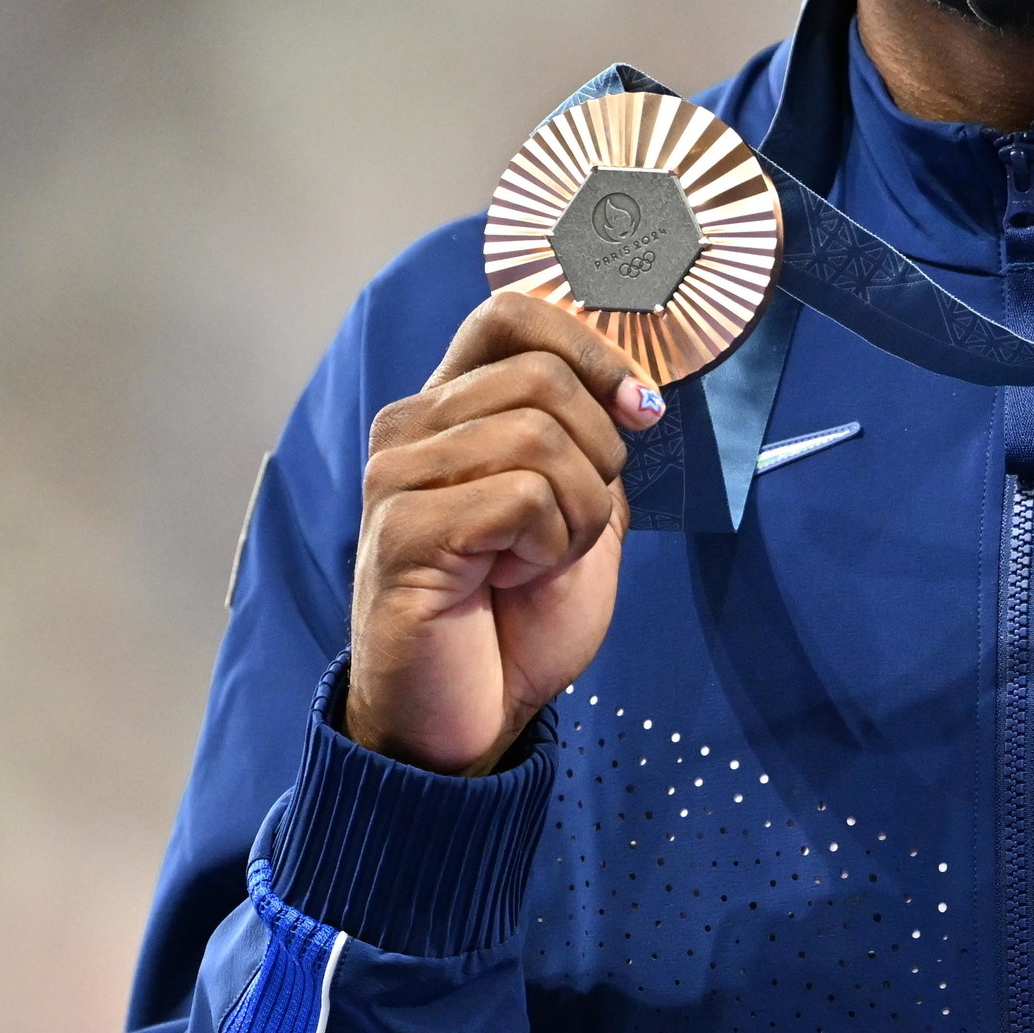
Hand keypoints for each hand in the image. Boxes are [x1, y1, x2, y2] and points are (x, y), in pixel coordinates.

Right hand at [344, 294, 664, 775]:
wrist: (469, 717)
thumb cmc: (515, 619)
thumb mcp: (576, 511)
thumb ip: (590, 442)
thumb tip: (630, 393)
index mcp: (449, 409)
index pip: (512, 315)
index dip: (592, 350)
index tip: (639, 411)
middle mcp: (410, 428)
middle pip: (544, 377)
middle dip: (598, 458)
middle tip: (569, 529)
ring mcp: (395, 477)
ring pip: (541, 437)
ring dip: (576, 514)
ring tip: (536, 562)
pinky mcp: (401, 531)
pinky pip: (523, 497)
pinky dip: (549, 546)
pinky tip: (510, 581)